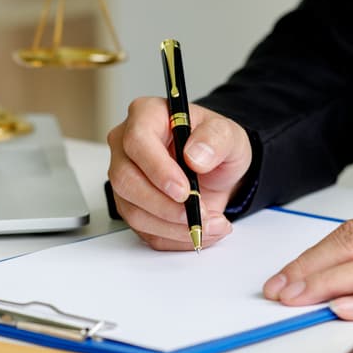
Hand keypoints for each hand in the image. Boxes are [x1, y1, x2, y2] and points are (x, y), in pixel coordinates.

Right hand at [106, 97, 252, 249]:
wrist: (215, 170)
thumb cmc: (213, 145)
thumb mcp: (227, 134)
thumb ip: (216, 139)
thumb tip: (195, 155)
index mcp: (145, 116)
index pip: (137, 141)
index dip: (158, 170)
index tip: (184, 190)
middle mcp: (126, 146)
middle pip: (126, 181)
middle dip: (165, 206)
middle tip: (198, 214)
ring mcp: (125, 178)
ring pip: (134, 211)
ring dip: (174, 226)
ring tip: (210, 224)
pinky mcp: (131, 206)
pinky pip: (145, 230)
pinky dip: (175, 237)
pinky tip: (200, 230)